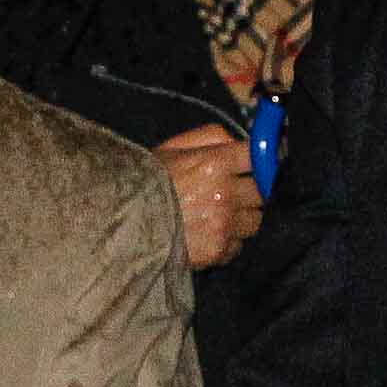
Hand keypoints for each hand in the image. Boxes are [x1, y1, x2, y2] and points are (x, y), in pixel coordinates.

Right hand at [157, 121, 262, 270]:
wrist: (123, 223)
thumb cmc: (147, 182)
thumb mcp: (172, 148)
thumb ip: (209, 137)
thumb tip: (237, 140)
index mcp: (216, 162)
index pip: (258, 156)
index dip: (259, 160)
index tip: (256, 165)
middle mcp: (225, 192)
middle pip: (262, 191)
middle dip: (250, 191)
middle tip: (233, 193)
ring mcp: (224, 223)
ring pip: (255, 220)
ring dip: (242, 218)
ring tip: (220, 217)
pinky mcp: (218, 249)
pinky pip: (238, 246)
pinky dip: (228, 242)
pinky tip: (210, 235)